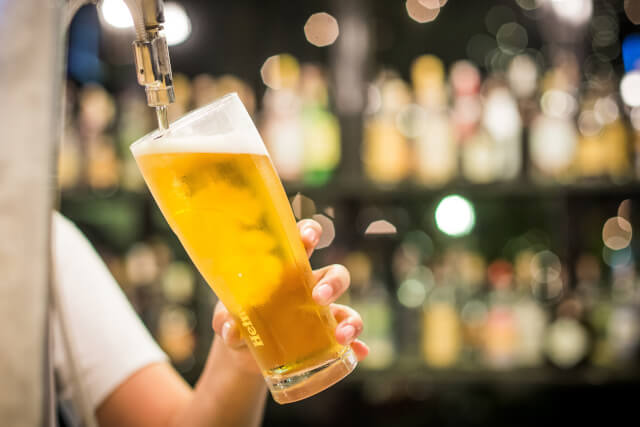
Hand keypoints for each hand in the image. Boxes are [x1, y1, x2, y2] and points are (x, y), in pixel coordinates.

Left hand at [212, 219, 368, 374]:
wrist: (244, 354)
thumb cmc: (238, 320)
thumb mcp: (226, 318)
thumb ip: (225, 320)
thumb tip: (231, 330)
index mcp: (286, 271)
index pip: (303, 243)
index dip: (310, 234)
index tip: (309, 238)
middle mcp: (310, 288)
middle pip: (334, 275)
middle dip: (333, 282)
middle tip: (319, 296)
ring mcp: (321, 316)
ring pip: (347, 309)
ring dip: (351, 320)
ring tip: (341, 335)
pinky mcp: (325, 340)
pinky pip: (348, 341)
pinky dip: (356, 347)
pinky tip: (358, 352)